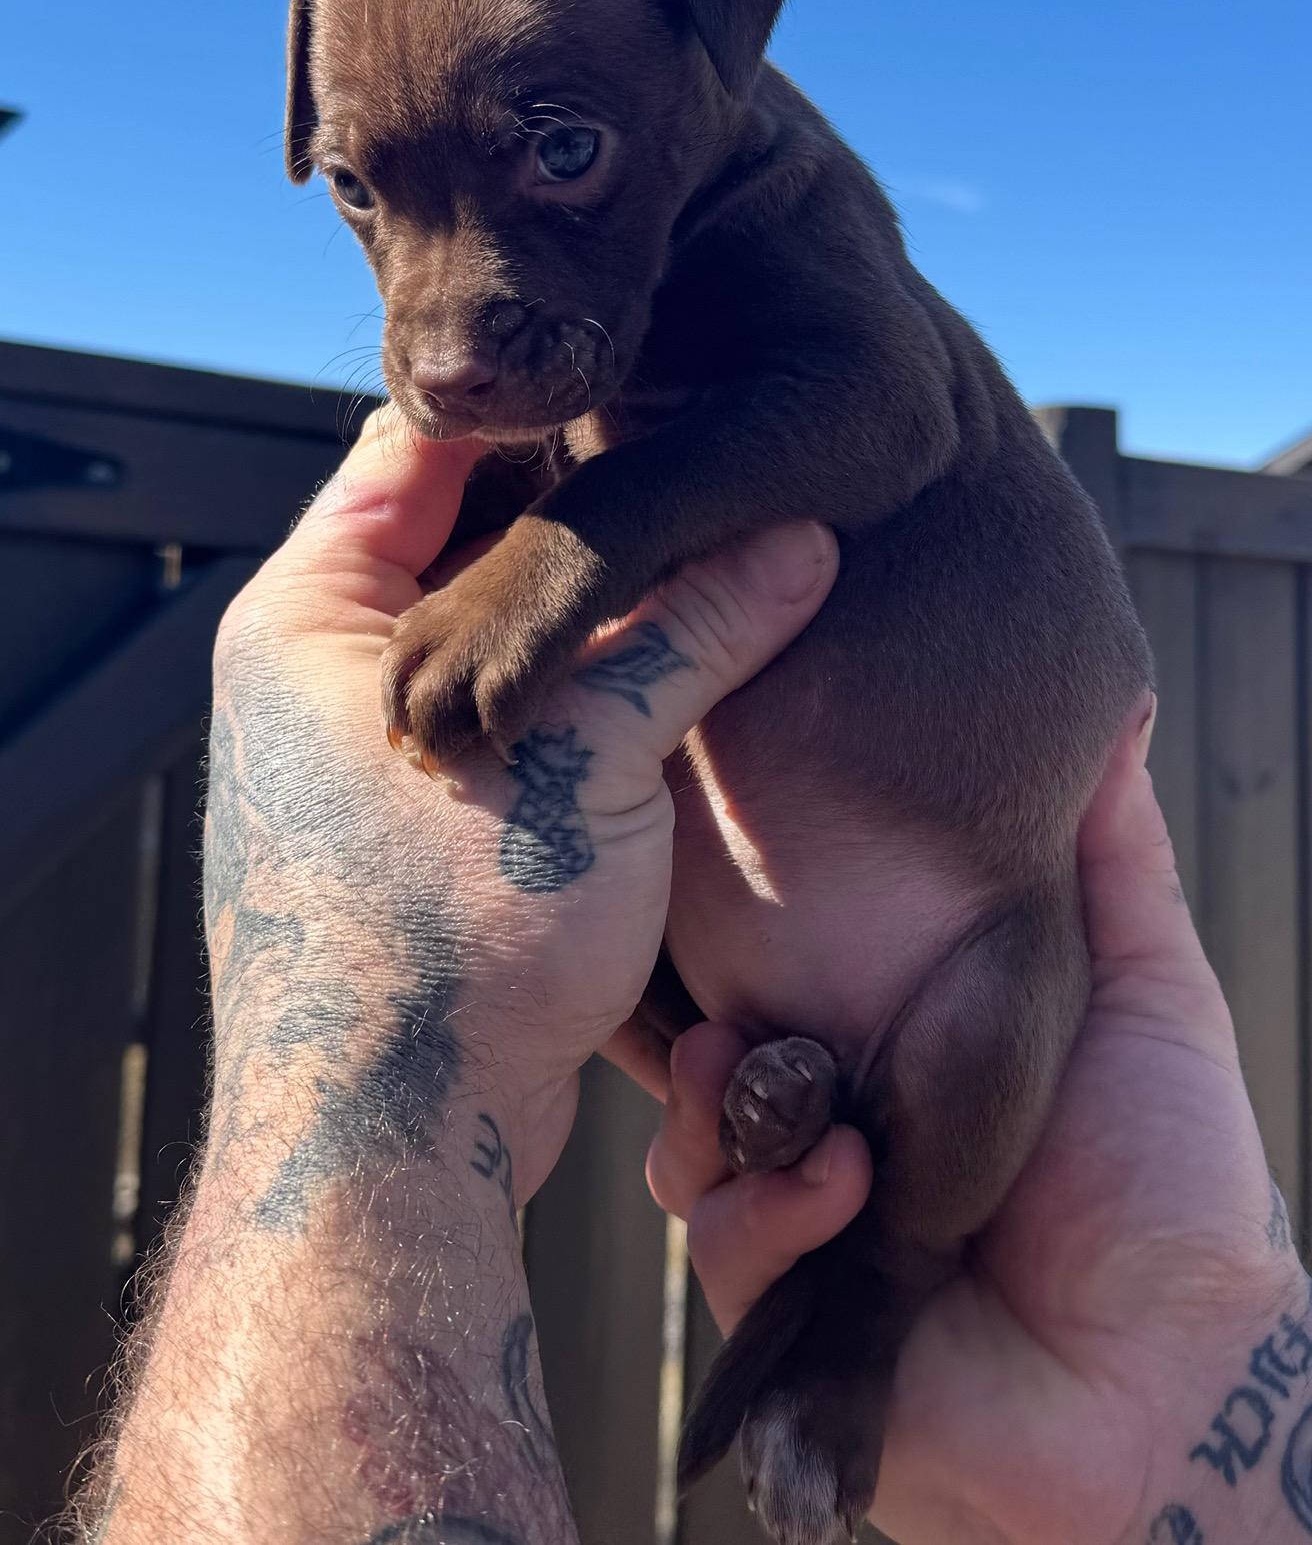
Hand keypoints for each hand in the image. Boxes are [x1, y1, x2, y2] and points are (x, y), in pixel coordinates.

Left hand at [83, 408, 837, 1544]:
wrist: (399, 1145)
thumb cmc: (453, 940)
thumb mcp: (597, 756)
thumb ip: (699, 628)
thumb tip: (810, 537)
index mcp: (311, 612)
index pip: (431, 442)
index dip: (554, 402)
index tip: (668, 373)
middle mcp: (321, 668)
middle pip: (476, 531)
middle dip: (597, 505)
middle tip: (719, 453)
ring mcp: (370, 749)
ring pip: (512, 628)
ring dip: (607, 604)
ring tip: (727, 548)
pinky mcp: (427, 823)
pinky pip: (524, 711)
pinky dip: (596, 687)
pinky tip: (691, 664)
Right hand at [649, 714, 1309, 1544]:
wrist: (1174, 1376)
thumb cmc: (1174, 1187)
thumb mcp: (1148, 990)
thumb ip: (1113, 859)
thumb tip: (1122, 712)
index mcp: (906, 1068)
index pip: (789, 989)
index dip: (748, 942)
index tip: (732, 878)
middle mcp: (845, 1144)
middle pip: (721, 1067)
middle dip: (710, 1030)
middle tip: (731, 1006)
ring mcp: (810, 1233)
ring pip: (696, 1152)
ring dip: (725, 1112)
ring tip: (775, 1084)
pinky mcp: (791, 1317)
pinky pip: (723, 1244)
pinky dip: (774, 1209)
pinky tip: (847, 1188)